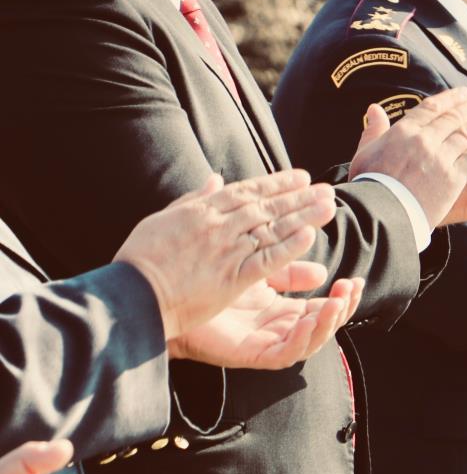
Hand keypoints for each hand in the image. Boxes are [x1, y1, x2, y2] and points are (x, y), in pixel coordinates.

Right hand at [113, 169, 336, 340]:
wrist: (130, 296)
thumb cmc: (139, 261)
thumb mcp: (162, 219)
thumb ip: (192, 199)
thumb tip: (213, 179)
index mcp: (202, 211)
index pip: (248, 191)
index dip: (278, 183)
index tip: (302, 177)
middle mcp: (218, 226)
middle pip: (267, 207)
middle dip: (300, 197)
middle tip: (326, 189)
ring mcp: (226, 251)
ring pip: (272, 229)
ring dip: (303, 216)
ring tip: (329, 206)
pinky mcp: (231, 278)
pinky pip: (266, 260)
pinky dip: (288, 248)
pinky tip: (309, 238)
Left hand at [170, 275, 364, 369]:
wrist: (168, 296)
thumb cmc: (208, 282)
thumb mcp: (258, 269)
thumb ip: (288, 270)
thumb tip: (322, 271)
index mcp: (282, 311)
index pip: (322, 308)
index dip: (341, 298)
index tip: (354, 280)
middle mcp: (277, 329)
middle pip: (322, 327)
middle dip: (341, 310)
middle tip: (349, 288)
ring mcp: (264, 343)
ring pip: (309, 343)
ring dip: (327, 323)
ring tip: (336, 303)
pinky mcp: (249, 354)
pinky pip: (284, 355)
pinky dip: (301, 340)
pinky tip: (308, 320)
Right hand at [350, 89, 466, 226]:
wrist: (378, 215)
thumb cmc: (368, 186)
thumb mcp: (364, 154)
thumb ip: (373, 131)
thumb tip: (375, 108)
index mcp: (403, 132)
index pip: (431, 108)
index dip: (450, 98)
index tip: (464, 93)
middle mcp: (424, 140)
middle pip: (454, 117)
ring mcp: (440, 158)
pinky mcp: (452, 178)